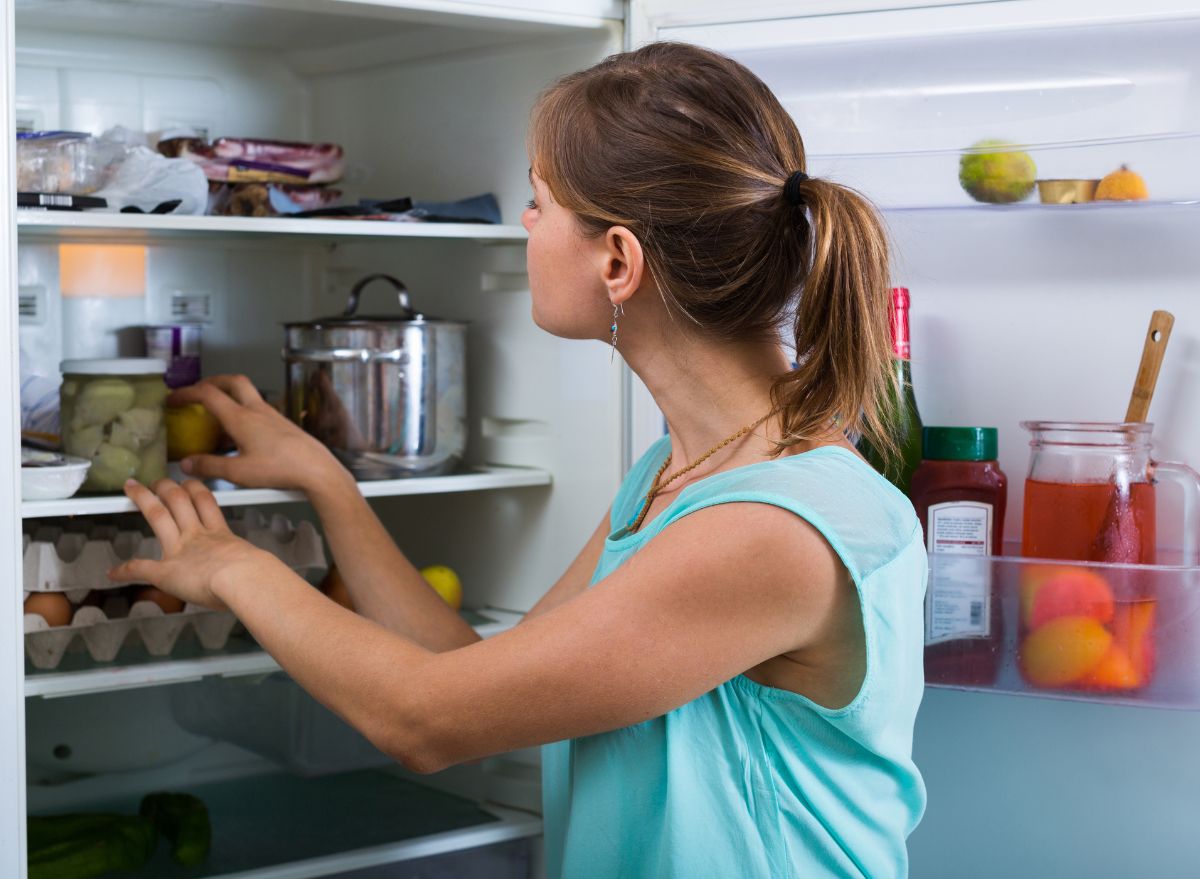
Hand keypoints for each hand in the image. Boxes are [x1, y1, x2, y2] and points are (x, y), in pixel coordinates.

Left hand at [108, 478, 276, 609]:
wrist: (242, 579)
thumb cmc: (255, 575)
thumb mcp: (257, 565)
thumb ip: (255, 567)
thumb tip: (269, 578)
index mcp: (220, 534)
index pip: (205, 504)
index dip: (197, 490)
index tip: (190, 484)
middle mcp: (198, 536)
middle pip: (180, 500)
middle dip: (167, 487)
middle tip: (160, 479)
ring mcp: (180, 549)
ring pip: (158, 515)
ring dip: (145, 500)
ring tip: (134, 489)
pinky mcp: (165, 570)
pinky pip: (141, 568)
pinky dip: (126, 570)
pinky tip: (114, 571)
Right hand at [170, 375, 347, 493]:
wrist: (317, 469)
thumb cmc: (282, 469)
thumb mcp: (238, 472)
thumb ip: (210, 466)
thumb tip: (188, 463)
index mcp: (241, 418)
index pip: (208, 394)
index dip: (186, 392)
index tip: (173, 399)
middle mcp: (257, 411)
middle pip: (232, 382)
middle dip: (212, 382)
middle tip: (199, 391)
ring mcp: (272, 416)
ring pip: (248, 395)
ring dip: (230, 397)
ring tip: (217, 415)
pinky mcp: (283, 424)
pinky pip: (258, 410)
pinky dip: (244, 413)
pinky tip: (241, 435)